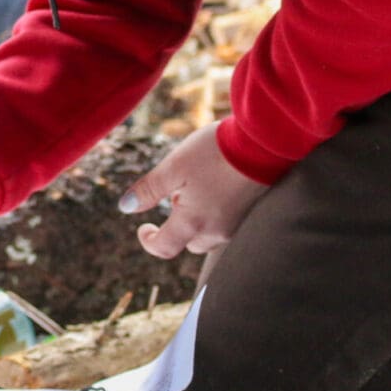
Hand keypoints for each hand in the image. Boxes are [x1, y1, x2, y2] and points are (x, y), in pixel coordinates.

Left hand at [118, 122, 268, 258]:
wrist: (264, 142)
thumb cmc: (216, 152)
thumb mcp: (174, 166)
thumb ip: (149, 189)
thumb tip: (126, 207)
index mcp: (193, 223)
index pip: (164, 248)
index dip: (149, 241)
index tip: (144, 226)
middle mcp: (217, 232)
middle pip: (189, 243)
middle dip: (177, 227)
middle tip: (177, 195)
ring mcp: (238, 225)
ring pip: (210, 235)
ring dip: (198, 221)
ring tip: (199, 188)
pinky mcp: (253, 215)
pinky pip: (227, 225)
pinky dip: (216, 215)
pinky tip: (218, 188)